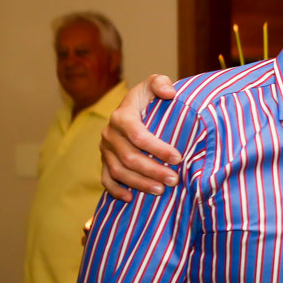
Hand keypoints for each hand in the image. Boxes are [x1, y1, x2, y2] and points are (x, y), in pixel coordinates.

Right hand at [100, 74, 180, 200]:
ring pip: (119, 171)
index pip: (138, 136)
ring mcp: (105, 149)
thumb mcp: (154, 84)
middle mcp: (109, 134)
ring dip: (140, 183)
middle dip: (153, 171)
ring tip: (161, 190)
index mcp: (121, 116)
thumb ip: (161, 83)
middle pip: (129, 157)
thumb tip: (169, 93)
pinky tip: (131, 199)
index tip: (178, 158)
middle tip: (175, 180)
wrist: (135, 108)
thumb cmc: (149, 98)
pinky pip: (106, 179)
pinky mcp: (104, 161)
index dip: (158, 149)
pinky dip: (116, 190)